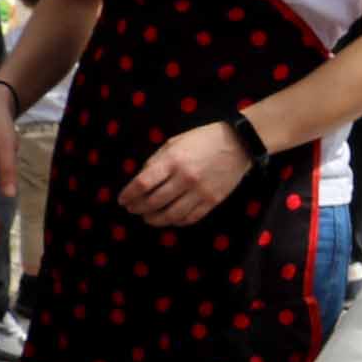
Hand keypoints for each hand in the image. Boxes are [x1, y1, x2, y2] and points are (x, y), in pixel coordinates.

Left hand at [120, 120, 252, 227]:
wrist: (238, 145)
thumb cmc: (202, 140)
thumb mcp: (174, 143)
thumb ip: (156, 161)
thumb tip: (141, 180)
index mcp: (173, 161)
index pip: (143, 184)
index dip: (129, 194)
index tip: (122, 200)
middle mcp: (185, 178)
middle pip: (154, 202)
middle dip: (138, 208)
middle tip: (132, 209)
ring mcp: (199, 192)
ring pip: (171, 215)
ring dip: (154, 219)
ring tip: (147, 218)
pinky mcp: (212, 202)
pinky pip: (190, 218)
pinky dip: (176, 222)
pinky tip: (169, 219)